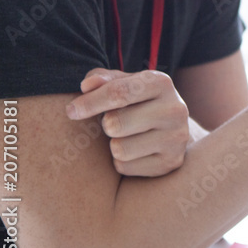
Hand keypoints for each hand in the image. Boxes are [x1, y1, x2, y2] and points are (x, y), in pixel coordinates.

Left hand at [67, 68, 190, 176]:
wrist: (172, 129)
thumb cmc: (138, 101)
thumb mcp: (124, 83)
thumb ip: (103, 80)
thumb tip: (87, 86)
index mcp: (161, 83)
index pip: (119, 92)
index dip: (89, 103)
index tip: (71, 111)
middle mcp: (175, 109)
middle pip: (116, 123)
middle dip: (106, 125)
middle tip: (112, 123)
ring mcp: (176, 137)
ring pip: (120, 149)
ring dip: (114, 145)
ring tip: (126, 137)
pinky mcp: (171, 162)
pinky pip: (126, 167)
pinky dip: (122, 162)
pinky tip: (135, 152)